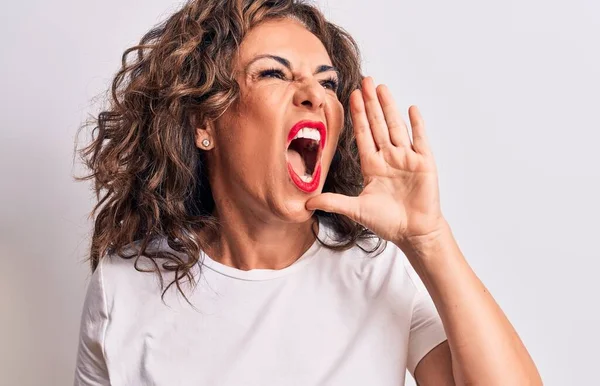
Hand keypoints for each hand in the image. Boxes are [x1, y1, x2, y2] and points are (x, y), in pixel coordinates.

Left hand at [306, 77, 445, 244]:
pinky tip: (411, 109)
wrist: (413, 233)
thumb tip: (305, 204)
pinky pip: (420, 139)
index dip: (357, 115)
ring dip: (389, 107)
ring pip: (396, 127)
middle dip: (370, 103)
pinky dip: (416, 125)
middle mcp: (388, 158)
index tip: (351, 96)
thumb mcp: (355, 210)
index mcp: (372, 165)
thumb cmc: (387, 222)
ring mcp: (406, 159)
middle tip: (365, 80)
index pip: (362, 134)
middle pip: (378, 124)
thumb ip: (332, 202)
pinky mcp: (424, 163)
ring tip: (382, 87)